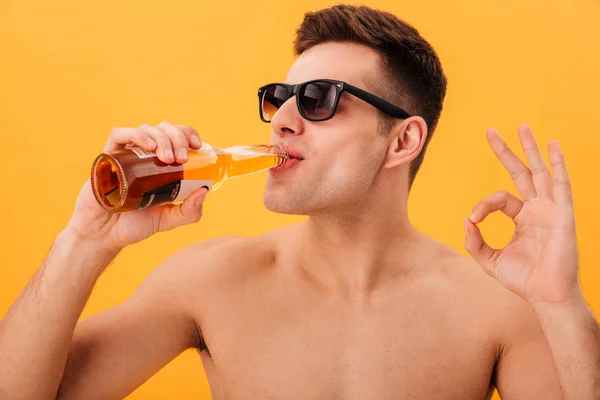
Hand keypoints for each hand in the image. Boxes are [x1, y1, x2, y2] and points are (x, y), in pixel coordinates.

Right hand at [65, 122, 208, 253]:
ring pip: (146, 129)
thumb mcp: (168, 219)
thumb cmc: (134, 224)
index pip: (177, 136)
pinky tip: (149, 147)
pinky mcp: (108, 156)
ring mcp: (126, 154)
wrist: (104, 235)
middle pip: (164, 129)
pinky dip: (137, 135)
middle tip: (182, 158)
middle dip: (178, 138)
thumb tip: (204, 191)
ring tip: (168, 158)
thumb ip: (189, 211)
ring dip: (162, 138)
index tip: (197, 146)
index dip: (188, 134)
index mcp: (161, 163)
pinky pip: (120, 135)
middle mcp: (145, 154)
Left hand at [464, 125, 580, 305]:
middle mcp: (537, 209)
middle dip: (506, 151)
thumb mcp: (489, 260)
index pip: (499, 198)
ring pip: (540, 171)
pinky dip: (557, 164)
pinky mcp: (563, 214)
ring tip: (521, 127)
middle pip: (521, 172)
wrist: (546, 296)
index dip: (482, 205)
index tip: (473, 221)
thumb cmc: (523, 280)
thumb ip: (474, 242)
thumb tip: (465, 219)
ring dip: (531, 149)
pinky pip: (561, 184)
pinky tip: (552, 145)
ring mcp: (551, 209)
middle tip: (491, 131)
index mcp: (522, 218)